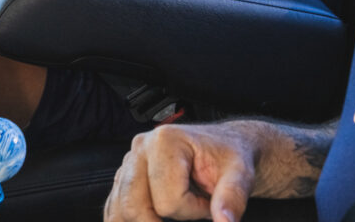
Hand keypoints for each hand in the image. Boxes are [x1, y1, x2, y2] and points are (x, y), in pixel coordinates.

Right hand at [105, 123, 256, 221]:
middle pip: (135, 209)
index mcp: (165, 140)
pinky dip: (130, 221)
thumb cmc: (228, 158)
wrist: (224, 149)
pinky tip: (152, 218)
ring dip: (149, 220)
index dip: (194, 211)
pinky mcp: (123, 178)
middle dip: (167, 220)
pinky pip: (114, 211)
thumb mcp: (240, 174)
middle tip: (191, 207)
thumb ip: (232, 197)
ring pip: (121, 213)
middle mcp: (141, 147)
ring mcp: (129, 162)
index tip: (208, 201)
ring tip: (174, 208)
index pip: (169, 202)